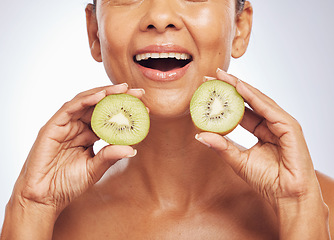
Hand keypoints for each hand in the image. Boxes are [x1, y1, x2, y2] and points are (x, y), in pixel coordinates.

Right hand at [12, 83, 142, 216]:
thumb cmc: (66, 184)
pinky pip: (70, 108)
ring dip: (104, 93)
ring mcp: (65, 125)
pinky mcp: (53, 126)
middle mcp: (77, 127)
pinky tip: (101, 95)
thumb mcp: (94, 169)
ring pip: (86, 102)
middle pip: (99, 106)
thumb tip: (132, 149)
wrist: (44, 198)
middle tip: (138, 93)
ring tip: (123, 89)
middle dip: (119, 97)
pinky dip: (86, 100)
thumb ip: (110, 156)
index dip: (125, 112)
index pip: (108, 118)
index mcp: (88, 135)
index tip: (144, 108)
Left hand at [196, 69, 322, 208]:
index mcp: (261, 130)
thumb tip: (200, 135)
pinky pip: (269, 109)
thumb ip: (222, 146)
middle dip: (229, 87)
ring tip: (222, 77)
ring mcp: (281, 124)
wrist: (287, 196)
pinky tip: (240, 88)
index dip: (225, 98)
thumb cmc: (267, 180)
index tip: (208, 88)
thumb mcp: (238, 160)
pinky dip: (254, 97)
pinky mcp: (290, 127)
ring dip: (239, 87)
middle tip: (211, 76)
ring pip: (258, 100)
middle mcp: (271, 123)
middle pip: (249, 100)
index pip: (241, 109)